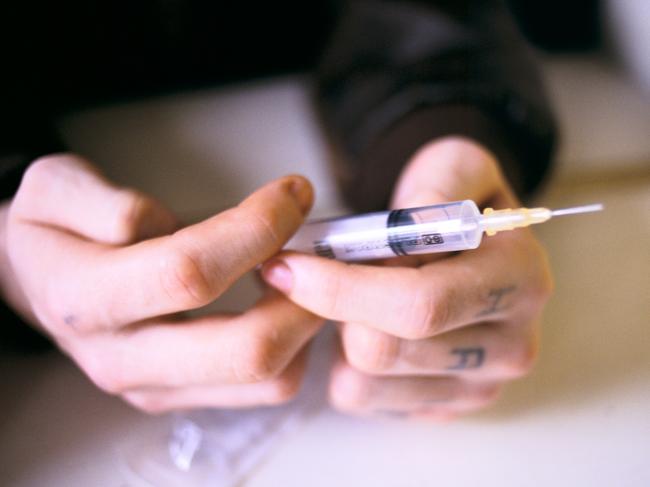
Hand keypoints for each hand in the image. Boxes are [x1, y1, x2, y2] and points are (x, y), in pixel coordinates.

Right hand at [2, 154, 323, 411]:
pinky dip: (296, 346)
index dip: (256, 229)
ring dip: (307, 324)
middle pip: (244, 350)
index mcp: (87, 299)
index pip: (190, 272)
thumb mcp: (54, 188)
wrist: (41, 281)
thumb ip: (100, 199)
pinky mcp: (182, 395)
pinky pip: (263, 388)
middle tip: (322, 248)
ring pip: (266, 379)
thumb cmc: (54, 230)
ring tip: (308, 273)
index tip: (293, 193)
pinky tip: (287, 301)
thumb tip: (160, 222)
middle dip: (303, 294)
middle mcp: (123, 358)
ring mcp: (157, 386)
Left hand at [261, 137, 552, 420]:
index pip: (420, 302)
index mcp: (520, 278)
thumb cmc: (450, 202)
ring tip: (349, 296)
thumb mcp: (453, 167)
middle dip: (332, 309)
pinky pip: (362, 399)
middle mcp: (512, 344)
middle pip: (384, 351)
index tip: (288, 266)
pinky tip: (360, 328)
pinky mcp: (444, 407)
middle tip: (305, 276)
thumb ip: (438, 185)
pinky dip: (342, 364)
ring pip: (364, 380)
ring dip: (337, 334)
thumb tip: (409, 224)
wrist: (467, 243)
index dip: (342, 287)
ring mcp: (479, 385)